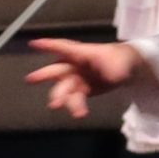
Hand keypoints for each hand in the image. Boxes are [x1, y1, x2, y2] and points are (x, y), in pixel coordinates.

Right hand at [25, 37, 141, 119]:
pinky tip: (79, 113)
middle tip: (30, 79)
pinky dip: (76, 106)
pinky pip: (75, 98)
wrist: (128, 69)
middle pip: (57, 70)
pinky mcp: (83, 89)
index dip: (49, 45)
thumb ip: (108, 70)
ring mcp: (78, 78)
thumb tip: (106, 76)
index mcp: (81, 53)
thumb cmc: (119, 59)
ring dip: (62, 98)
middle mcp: (76, 65)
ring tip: (58, 106)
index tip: (33, 44)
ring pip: (66, 88)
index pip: (64, 47)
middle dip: (43, 75)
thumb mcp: (115, 63)